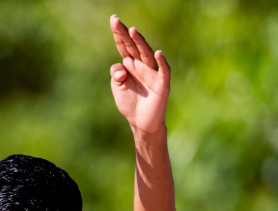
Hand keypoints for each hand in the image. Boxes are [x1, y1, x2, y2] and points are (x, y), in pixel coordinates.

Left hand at [108, 15, 169, 135]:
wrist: (141, 123)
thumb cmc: (130, 103)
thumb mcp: (117, 88)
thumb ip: (115, 74)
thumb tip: (123, 68)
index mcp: (130, 64)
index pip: (123, 45)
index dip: (119, 33)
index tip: (113, 20)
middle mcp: (141, 65)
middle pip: (133, 46)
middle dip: (125, 33)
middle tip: (117, 21)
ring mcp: (152, 73)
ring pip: (147, 54)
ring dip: (140, 43)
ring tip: (133, 31)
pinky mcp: (162, 84)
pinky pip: (163, 71)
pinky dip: (161, 62)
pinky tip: (157, 54)